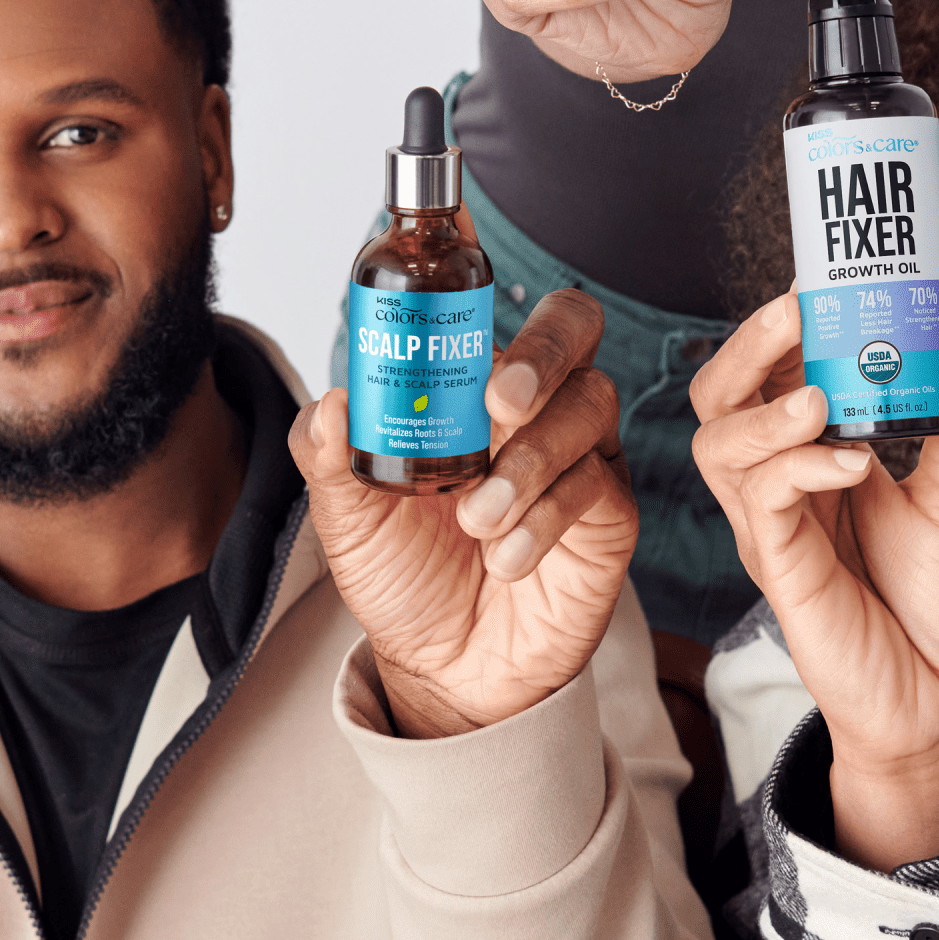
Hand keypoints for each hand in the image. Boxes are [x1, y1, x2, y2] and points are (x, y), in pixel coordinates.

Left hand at [291, 288, 635, 736]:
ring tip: (479, 518)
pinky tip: (506, 558)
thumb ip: (330, 458)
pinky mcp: (609, 511)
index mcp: (471, 388)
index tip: (454, 268)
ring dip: (531, 459)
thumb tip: (332, 405)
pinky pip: (595, 483)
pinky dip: (544, 519)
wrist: (446, 671)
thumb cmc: (407, 574)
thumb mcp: (349, 519)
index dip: (482, 270)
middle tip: (499, 402)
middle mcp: (536, 404)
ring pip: (589, 403)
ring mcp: (581, 452)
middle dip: (543, 349)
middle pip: (574, 325)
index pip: (491, 307)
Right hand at [691, 294, 938, 870]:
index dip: (777, 329)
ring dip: (768, 408)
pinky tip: (851, 462)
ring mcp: (773, 531)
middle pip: (719, 398)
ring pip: (719, 445)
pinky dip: (801, 467)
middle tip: (797, 310)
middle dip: (748, 345)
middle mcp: (778, 488)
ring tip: (822, 395)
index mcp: (811, 460)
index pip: (766, 377)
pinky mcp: (783, 574)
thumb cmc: (937, 605)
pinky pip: (764, 504)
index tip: (815, 285)